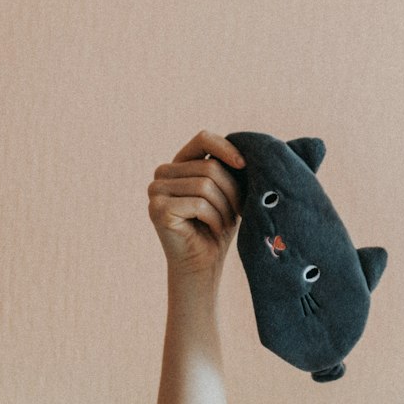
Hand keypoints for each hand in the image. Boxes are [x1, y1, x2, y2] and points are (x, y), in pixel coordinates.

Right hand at [148, 130, 246, 280]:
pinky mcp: (157, 209)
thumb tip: (248, 152)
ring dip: (225, 208)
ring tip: (225, 223)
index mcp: (179, 163)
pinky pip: (199, 204)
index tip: (245, 165)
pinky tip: (214, 229)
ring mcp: (156, 190)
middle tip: (237, 213)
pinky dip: (215, 218)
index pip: (203, 139)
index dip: (226, 148)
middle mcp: (162, 173)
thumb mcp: (228, 192)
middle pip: (209, 167)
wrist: (203, 265)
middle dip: (232, 192)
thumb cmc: (218, 227)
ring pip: (205, 185)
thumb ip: (230, 169)